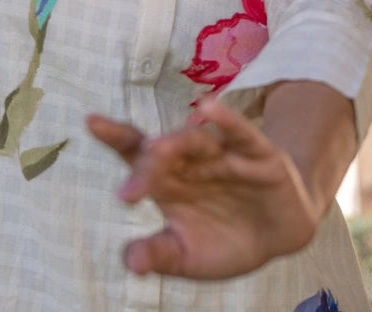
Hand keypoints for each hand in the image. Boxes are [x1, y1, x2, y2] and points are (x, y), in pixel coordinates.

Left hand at [87, 98, 319, 279]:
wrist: (281, 237)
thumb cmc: (226, 239)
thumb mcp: (190, 257)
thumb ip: (161, 255)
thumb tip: (131, 262)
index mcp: (169, 181)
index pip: (136, 154)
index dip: (115, 136)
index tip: (91, 121)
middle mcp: (191, 161)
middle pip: (162, 152)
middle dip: (145, 167)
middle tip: (130, 194)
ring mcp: (224, 155)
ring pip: (195, 140)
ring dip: (176, 143)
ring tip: (157, 150)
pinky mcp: (258, 155)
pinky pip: (241, 133)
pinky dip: (227, 120)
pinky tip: (211, 108)